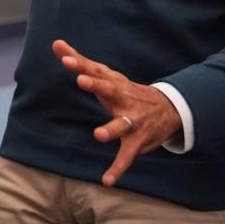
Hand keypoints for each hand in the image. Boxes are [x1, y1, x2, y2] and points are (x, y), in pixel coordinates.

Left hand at [53, 39, 181, 187]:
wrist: (169, 108)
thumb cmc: (125, 90)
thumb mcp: (105, 75)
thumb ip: (80, 61)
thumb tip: (56, 43)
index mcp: (113, 83)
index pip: (95, 71)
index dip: (81, 64)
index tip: (66, 58)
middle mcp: (123, 99)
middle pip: (110, 89)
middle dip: (97, 85)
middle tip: (82, 80)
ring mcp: (132, 120)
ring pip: (122, 125)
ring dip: (111, 129)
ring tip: (98, 135)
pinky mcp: (137, 141)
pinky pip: (127, 156)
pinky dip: (117, 169)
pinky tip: (106, 180)